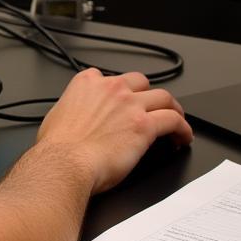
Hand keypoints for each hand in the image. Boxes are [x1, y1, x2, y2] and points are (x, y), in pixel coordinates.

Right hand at [36, 67, 192, 194]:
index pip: (111, 78)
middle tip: (153, 108)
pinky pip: (173, 120)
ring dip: (172, 108)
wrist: (65, 162)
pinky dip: (182, 128)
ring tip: (176, 120)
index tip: (125, 102)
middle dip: (148, 95)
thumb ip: (74, 109)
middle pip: (141, 82)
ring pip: (164, 97)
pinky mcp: (145, 125)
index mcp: (87, 83)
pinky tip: (182, 137)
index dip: (121, 91)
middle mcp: (111, 88)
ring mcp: (130, 104)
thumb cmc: (58, 147)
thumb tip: (76, 118)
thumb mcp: (58, 116)